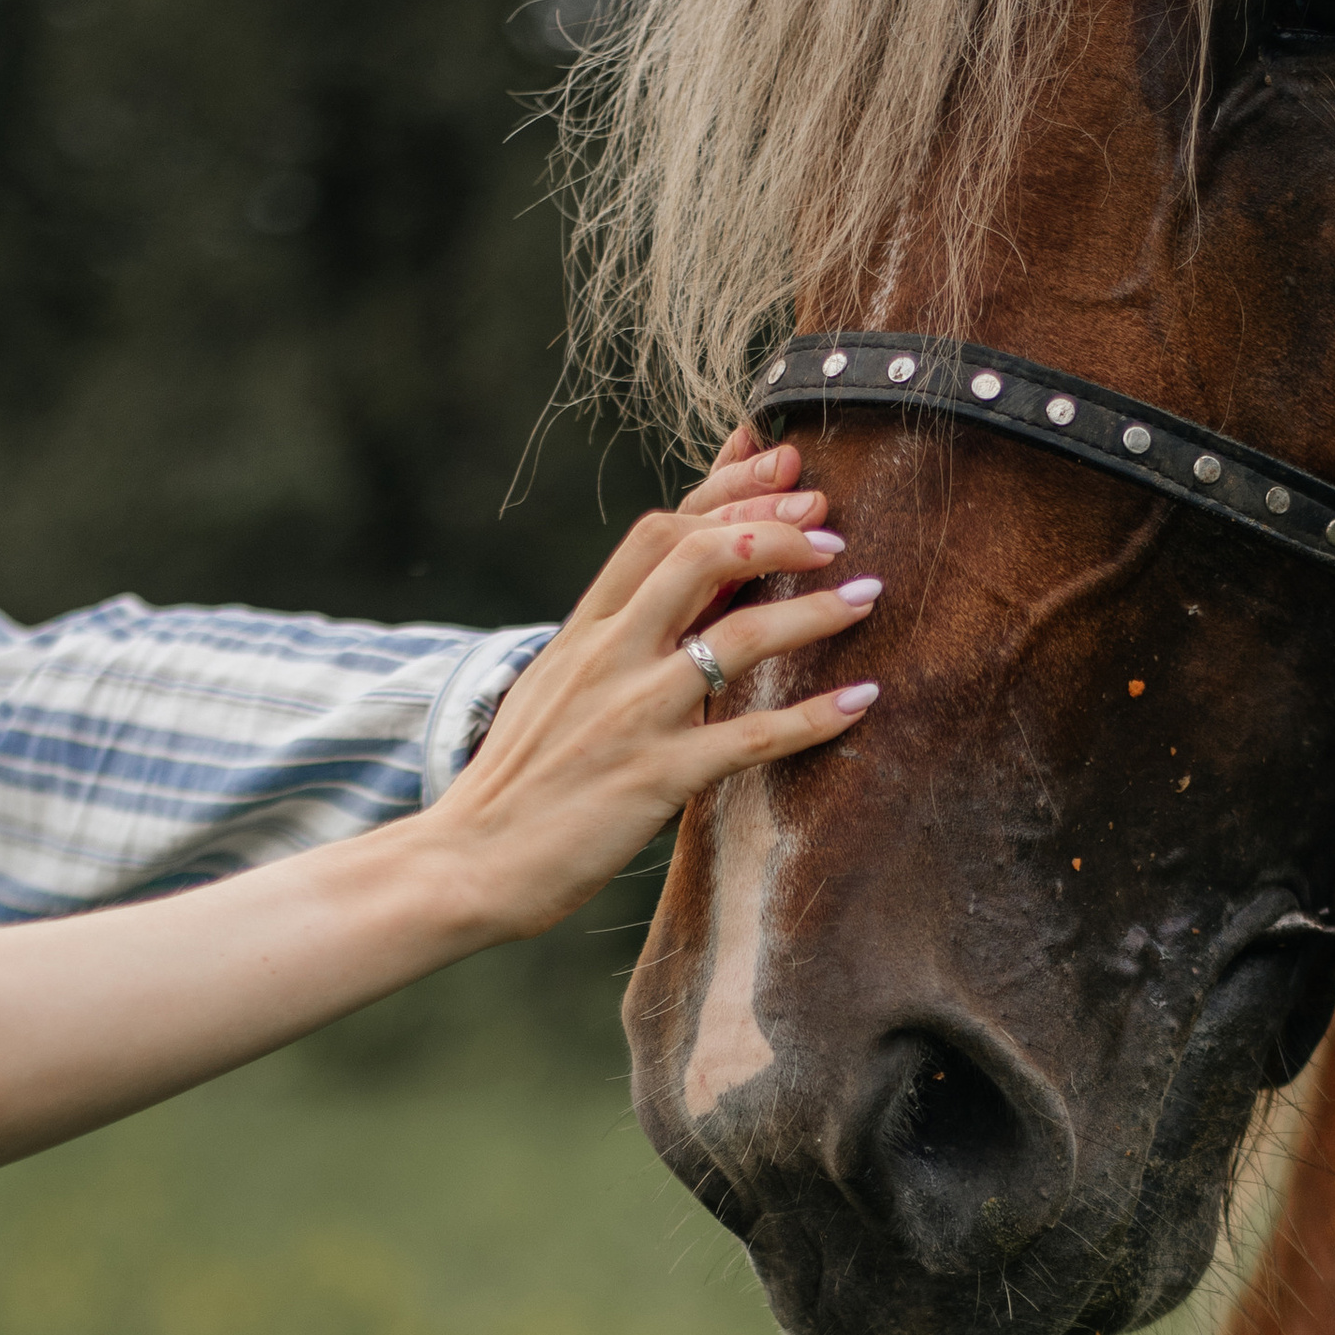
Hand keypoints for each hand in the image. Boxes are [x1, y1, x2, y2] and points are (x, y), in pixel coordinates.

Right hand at [420, 426, 878, 942]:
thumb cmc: (520, 779)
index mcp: (584, 628)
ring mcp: (632, 714)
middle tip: (832, 530)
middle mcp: (608, 656)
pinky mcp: (654, 778)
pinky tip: (861, 700)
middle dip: (774, 530)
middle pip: (698, 555)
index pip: (660, 530)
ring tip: (868, 594)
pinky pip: (749, 737)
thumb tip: (671, 595)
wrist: (467, 861)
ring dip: (813, 610)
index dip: (731, 494)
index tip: (786, 472)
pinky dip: (812, 717)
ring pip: (738, 638)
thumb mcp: (558, 684)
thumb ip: (614, 635)